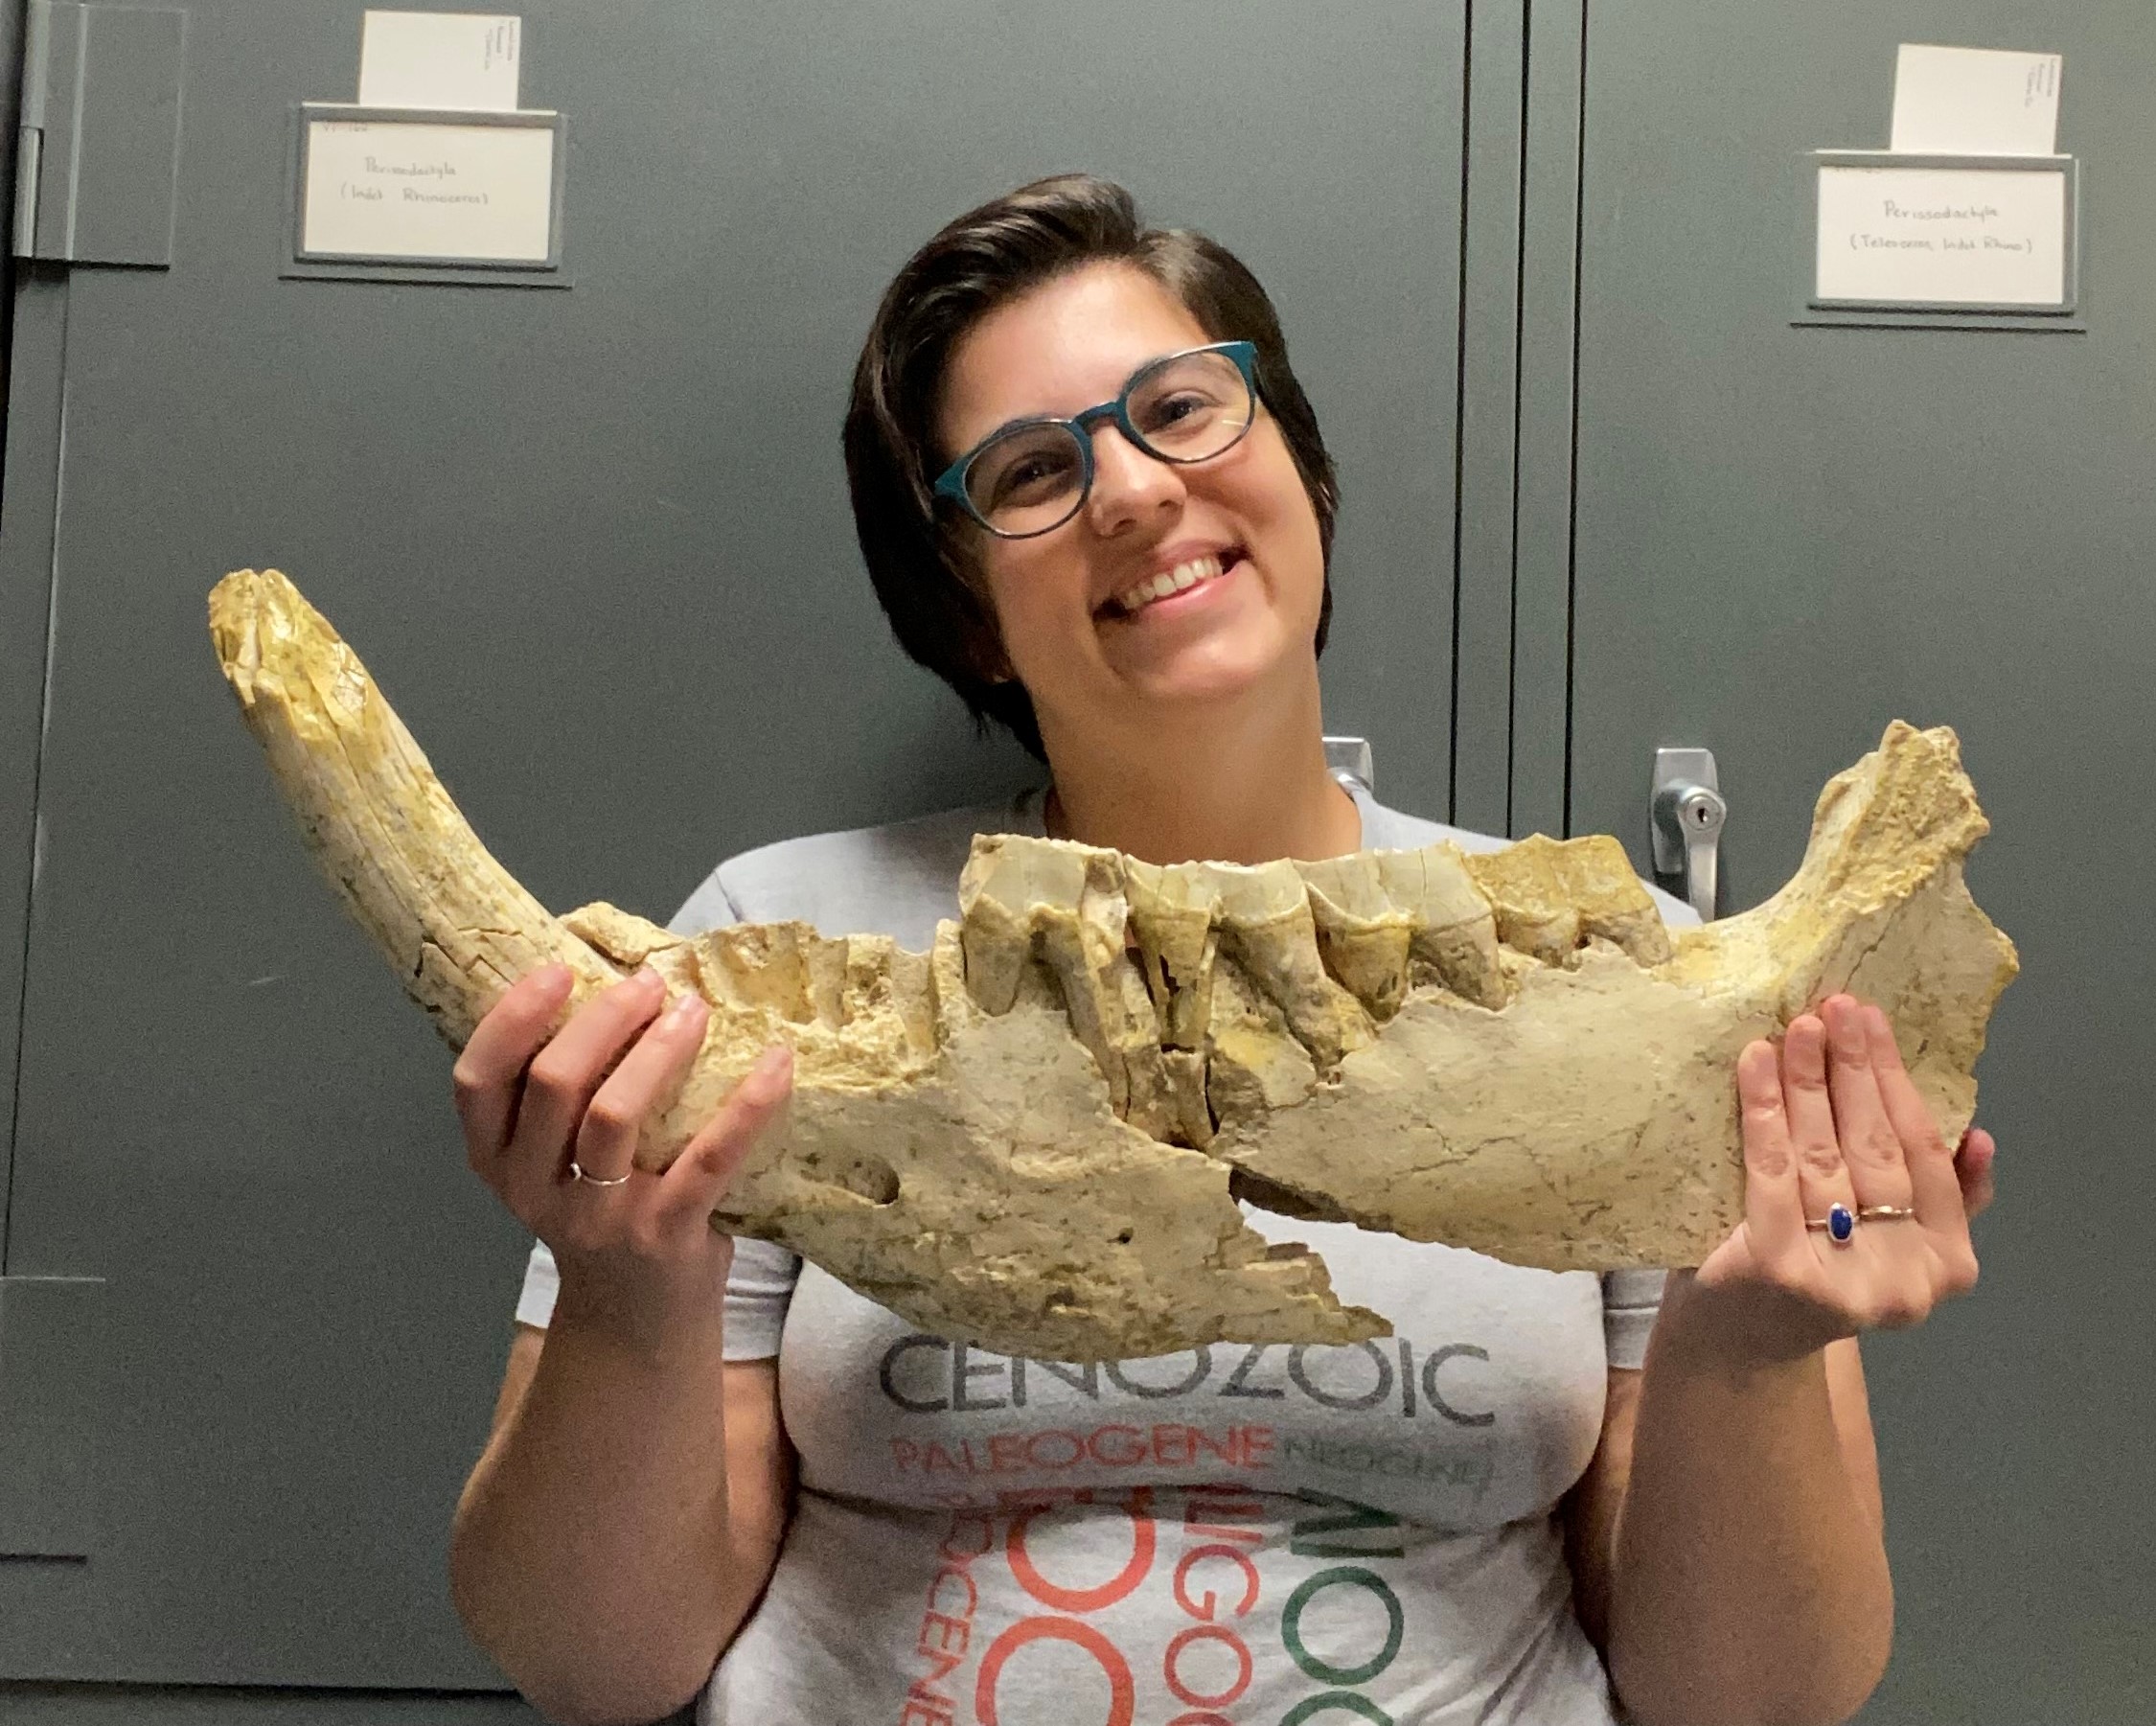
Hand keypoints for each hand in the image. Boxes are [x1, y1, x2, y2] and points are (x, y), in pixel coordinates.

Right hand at [453, 963, 792, 1339]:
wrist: (637, 1318)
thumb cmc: (604, 1208)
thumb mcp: (556, 1160)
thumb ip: (566, 1092)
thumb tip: (618, 976)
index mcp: (497, 1159)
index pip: (476, 1079)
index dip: (513, 1017)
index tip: (560, 969)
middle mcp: (534, 1189)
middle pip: (553, 1083)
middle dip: (604, 1018)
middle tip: (649, 983)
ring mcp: (600, 1217)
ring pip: (615, 1116)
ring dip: (660, 1051)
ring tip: (695, 1010)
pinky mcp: (666, 1235)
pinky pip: (709, 1158)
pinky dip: (748, 1104)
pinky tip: (776, 1062)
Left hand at [1686, 994, 1991, 1365]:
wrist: (1738, 1341)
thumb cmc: (1815, 1267)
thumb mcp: (1889, 1238)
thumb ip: (1940, 1198)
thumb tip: (1974, 1138)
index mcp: (1947, 1264)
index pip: (1925, 1154)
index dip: (1898, 1083)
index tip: (1877, 1025)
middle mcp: (1905, 1281)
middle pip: (1874, 1149)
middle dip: (1854, 1070)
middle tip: (1837, 1007)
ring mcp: (1843, 1278)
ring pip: (1823, 1155)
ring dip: (1809, 1080)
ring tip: (1798, 1027)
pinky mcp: (1780, 1269)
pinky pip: (1773, 1172)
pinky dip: (1764, 1111)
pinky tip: (1756, 1064)